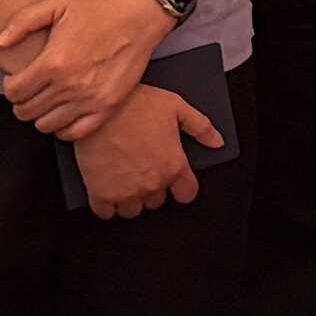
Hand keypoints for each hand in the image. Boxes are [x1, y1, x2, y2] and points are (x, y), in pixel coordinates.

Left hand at [0, 0, 166, 137]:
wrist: (137, 17)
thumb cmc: (95, 10)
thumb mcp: (55, 5)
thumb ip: (21, 23)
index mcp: (52, 62)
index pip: (14, 92)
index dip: (9, 87)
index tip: (15, 80)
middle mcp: (69, 86)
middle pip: (27, 111)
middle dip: (21, 102)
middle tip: (28, 91)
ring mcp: (89, 99)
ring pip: (47, 125)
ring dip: (40, 116)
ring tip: (45, 101)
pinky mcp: (107, 107)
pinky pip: (76, 132)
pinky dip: (63, 128)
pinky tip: (63, 113)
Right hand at [73, 81, 221, 216]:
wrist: (98, 105)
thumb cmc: (134, 103)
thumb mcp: (176, 107)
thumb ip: (200, 127)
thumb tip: (216, 142)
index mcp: (173, 166)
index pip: (187, 194)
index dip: (181, 188)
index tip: (174, 183)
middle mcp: (152, 183)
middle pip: (156, 202)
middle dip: (150, 189)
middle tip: (140, 169)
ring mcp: (126, 191)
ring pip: (132, 211)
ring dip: (128, 199)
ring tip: (122, 179)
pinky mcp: (101, 193)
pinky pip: (105, 213)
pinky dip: (105, 205)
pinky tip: (104, 189)